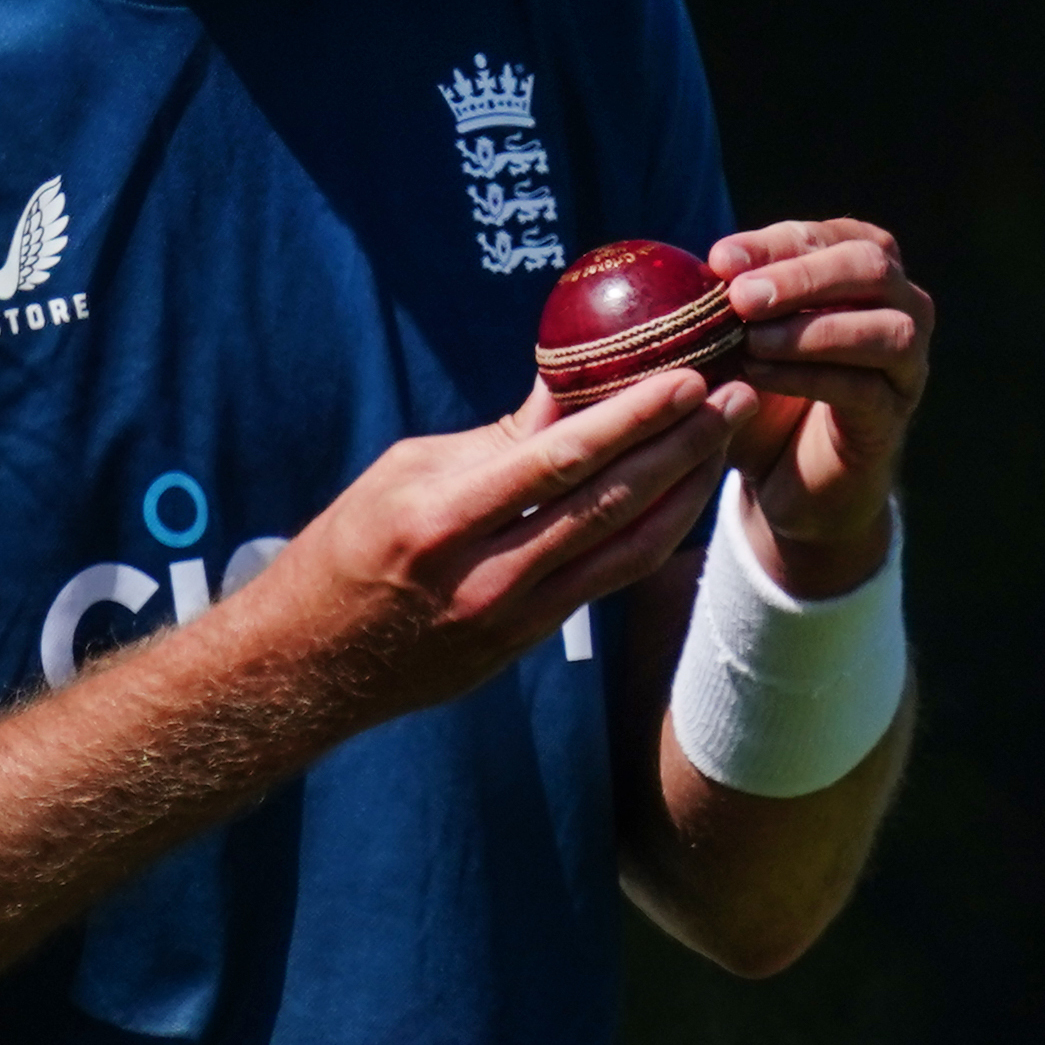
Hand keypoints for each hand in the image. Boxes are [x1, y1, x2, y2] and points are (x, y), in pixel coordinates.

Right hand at [238, 363, 750, 727]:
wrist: (307, 668)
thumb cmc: (345, 551)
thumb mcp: (403, 474)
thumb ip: (495, 438)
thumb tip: (572, 382)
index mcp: (440, 521)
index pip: (557, 461)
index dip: (631, 418)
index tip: (687, 376)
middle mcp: (483, 576)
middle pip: (607, 504)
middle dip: (681, 445)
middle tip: (738, 394)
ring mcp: (511, 619)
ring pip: (625, 549)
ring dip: (685, 490)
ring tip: (726, 437)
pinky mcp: (527, 643)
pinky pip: (608, 579)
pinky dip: (653, 532)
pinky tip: (684, 495)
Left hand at [710, 219, 933, 591]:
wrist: (785, 476)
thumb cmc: (759, 388)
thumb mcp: (738, 336)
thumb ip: (728, 300)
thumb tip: (695, 264)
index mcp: (862, 268)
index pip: (828, 236)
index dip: (775, 243)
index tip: (718, 260)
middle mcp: (902, 306)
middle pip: (871, 268)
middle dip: (802, 278)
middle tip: (741, 297)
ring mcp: (907, 363)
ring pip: (885, 329)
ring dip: (811, 330)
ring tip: (750, 340)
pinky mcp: (892, 416)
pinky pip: (863, 388)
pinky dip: (809, 377)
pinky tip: (759, 376)